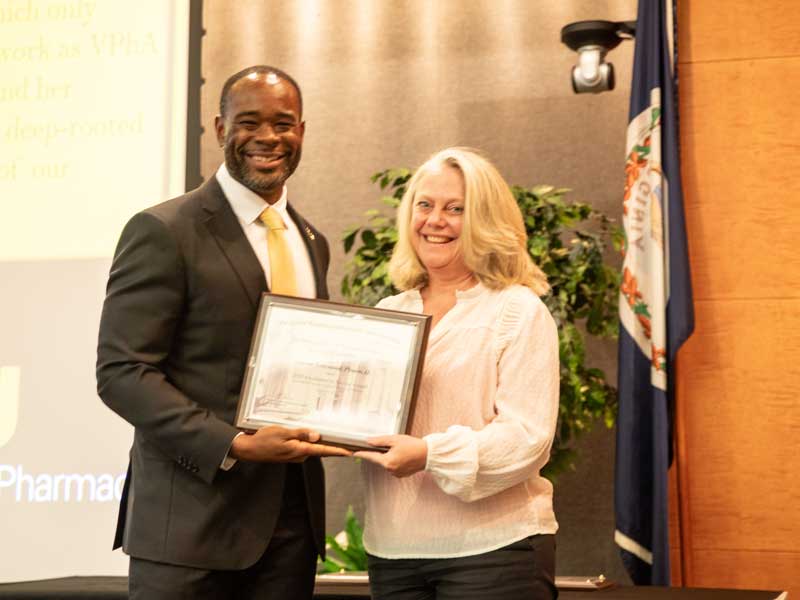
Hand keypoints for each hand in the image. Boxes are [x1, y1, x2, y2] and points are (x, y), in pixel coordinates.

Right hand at [230, 425, 351, 462]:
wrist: (249, 449)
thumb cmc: (264, 439)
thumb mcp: (282, 432)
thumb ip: (300, 433)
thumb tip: (317, 436)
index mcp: (299, 450)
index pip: (323, 450)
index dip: (338, 451)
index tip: (350, 452)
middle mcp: (300, 455)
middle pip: (320, 450)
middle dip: (333, 446)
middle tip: (347, 441)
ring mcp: (295, 455)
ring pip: (312, 448)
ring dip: (321, 443)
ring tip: (332, 435)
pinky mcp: (290, 453)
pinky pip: (304, 447)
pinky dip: (309, 442)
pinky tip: (311, 436)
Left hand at [354, 435, 426, 477]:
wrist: (428, 455)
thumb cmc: (413, 446)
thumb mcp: (395, 439)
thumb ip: (380, 441)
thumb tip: (369, 441)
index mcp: (388, 462)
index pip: (371, 457)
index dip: (362, 454)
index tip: (355, 453)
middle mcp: (391, 470)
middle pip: (380, 459)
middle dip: (382, 452)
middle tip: (392, 444)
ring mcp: (396, 474)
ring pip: (387, 463)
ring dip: (390, 456)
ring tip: (401, 449)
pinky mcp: (401, 475)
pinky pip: (394, 467)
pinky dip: (395, 461)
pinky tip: (404, 455)